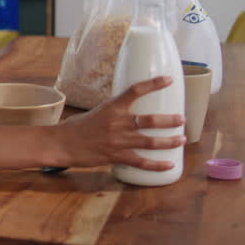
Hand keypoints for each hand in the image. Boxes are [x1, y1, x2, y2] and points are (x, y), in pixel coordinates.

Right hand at [52, 76, 185, 170]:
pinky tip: (169, 164)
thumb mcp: (96, 112)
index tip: (169, 80)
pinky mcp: (116, 156)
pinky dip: (157, 165)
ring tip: (182, 139)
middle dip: (170, 120)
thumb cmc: (76, 127)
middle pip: (150, 120)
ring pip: (150, 141)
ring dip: (169, 141)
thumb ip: (114, 113)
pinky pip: (141, 161)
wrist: (62, 144)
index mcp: (111, 107)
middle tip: (182, 119)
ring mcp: (118, 140)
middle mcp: (117, 122)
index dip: (154, 84)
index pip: (135, 90)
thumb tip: (129, 114)